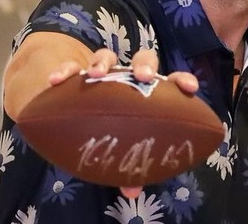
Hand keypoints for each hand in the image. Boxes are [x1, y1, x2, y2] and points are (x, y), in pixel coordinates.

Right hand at [50, 49, 198, 197]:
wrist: (77, 114)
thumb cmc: (113, 130)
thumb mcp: (123, 148)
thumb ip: (129, 168)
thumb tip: (132, 191)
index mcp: (149, 92)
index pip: (172, 81)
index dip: (183, 81)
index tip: (191, 88)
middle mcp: (129, 77)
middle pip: (143, 59)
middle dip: (145, 65)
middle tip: (143, 77)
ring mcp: (104, 72)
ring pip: (108, 56)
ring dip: (103, 62)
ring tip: (95, 74)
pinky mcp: (76, 73)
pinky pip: (70, 66)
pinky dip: (65, 71)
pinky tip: (56, 81)